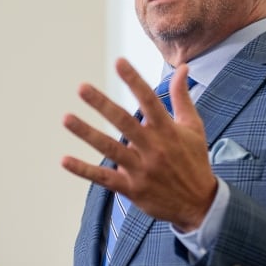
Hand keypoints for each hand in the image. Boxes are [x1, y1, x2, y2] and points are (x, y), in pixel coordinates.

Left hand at [61, 58, 216, 230]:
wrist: (200, 204)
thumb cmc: (194, 160)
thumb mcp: (194, 127)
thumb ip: (182, 96)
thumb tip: (182, 68)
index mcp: (168, 130)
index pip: (150, 100)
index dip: (134, 81)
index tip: (119, 62)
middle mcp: (153, 148)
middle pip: (124, 122)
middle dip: (102, 104)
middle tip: (82, 88)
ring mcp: (141, 169)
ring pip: (110, 148)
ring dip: (87, 133)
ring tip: (66, 118)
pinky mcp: (132, 188)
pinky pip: (104, 178)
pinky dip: (84, 170)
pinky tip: (64, 160)